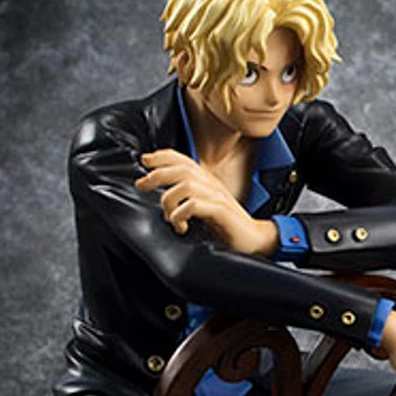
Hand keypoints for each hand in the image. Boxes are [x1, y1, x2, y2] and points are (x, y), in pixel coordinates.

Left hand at [135, 149, 277, 256]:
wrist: (254, 239)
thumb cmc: (226, 226)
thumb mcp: (204, 207)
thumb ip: (188, 197)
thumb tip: (164, 195)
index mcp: (207, 181)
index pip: (183, 159)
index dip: (162, 156)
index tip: (144, 160)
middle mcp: (211, 185)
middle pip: (180, 169)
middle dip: (156, 175)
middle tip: (142, 185)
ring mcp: (217, 197)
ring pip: (185, 185)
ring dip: (169, 200)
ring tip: (169, 217)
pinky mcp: (221, 211)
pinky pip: (194, 205)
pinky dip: (180, 214)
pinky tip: (181, 226)